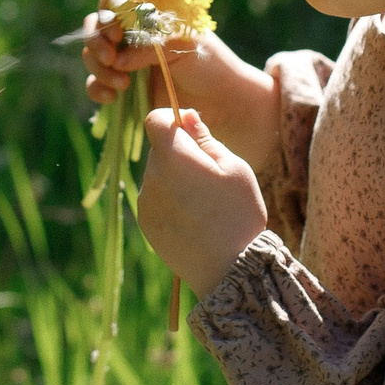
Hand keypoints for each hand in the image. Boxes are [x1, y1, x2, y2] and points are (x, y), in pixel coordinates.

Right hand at [79, 0, 279, 176]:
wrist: (224, 103)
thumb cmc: (210, 64)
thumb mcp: (183, 46)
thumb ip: (149, 47)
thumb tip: (117, 59)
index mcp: (149, 16)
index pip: (114, 2)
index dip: (107, 14)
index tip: (116, 33)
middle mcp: (133, 35)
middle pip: (96, 28)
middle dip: (96, 42)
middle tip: (111, 60)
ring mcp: (125, 62)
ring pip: (92, 57)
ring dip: (98, 69)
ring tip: (122, 86)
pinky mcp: (122, 89)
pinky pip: (96, 85)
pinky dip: (97, 90)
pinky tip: (112, 98)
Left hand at [134, 108, 268, 300]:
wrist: (229, 269)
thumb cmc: (238, 213)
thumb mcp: (233, 168)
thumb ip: (205, 138)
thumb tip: (186, 116)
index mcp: (172, 158)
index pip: (155, 120)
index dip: (173, 119)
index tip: (192, 131)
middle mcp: (151, 178)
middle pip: (159, 150)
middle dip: (180, 153)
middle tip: (210, 177)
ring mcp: (145, 203)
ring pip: (158, 175)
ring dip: (175, 178)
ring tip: (205, 203)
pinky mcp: (145, 224)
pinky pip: (156, 199)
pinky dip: (171, 200)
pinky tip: (195, 219)